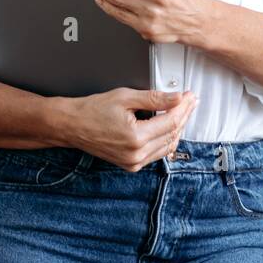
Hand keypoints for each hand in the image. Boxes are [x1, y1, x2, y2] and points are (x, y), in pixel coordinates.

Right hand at [56, 88, 197, 171]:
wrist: (73, 125)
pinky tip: (168, 126)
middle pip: (172, 134)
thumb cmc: (93, 110)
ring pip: (167, 145)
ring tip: (182, 111)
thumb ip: (154, 98)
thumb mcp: (126, 97)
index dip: (184, 107)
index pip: (171, 121)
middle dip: (183, 115)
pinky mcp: (131, 165)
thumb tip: (177, 98)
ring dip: (177, 128)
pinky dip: (165, 139)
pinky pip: (157, 153)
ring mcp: (133, 162)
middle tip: (190, 101)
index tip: (190, 96)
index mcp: (136, 137)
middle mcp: (136, 154)